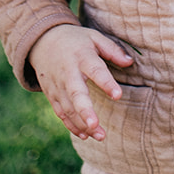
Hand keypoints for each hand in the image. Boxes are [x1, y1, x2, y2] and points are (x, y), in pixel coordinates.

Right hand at [28, 24, 134, 141]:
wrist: (42, 41)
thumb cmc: (75, 40)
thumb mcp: (94, 37)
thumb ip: (112, 49)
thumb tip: (130, 62)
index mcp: (81, 56)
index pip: (95, 70)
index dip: (106, 83)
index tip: (118, 95)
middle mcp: (67, 73)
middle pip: (76, 94)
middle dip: (85, 111)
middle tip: (96, 125)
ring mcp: (57, 85)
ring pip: (68, 108)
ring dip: (82, 124)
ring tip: (100, 136)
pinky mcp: (51, 95)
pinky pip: (61, 113)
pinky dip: (71, 125)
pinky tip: (85, 135)